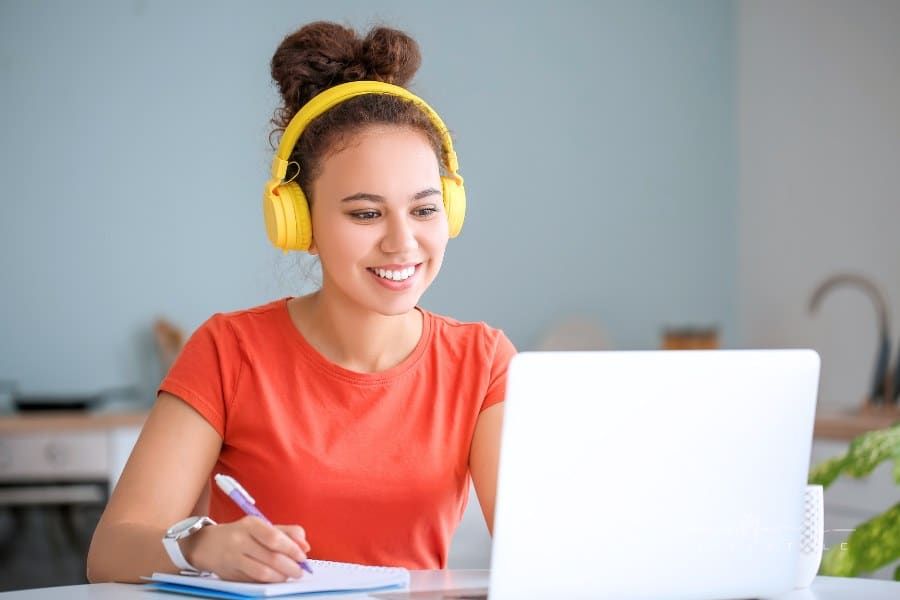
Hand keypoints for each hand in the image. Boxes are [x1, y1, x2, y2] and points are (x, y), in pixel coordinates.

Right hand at [180, 516, 310, 581]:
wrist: (206, 545)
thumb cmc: (240, 534)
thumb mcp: (261, 526)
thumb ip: (286, 532)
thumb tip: (305, 545)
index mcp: (250, 525)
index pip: (274, 537)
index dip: (291, 548)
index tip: (302, 556)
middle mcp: (240, 540)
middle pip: (270, 557)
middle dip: (290, 566)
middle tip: (299, 571)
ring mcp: (233, 559)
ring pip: (262, 572)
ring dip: (280, 577)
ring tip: (288, 576)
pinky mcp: (230, 574)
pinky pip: (253, 580)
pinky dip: (268, 582)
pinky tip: (275, 578)